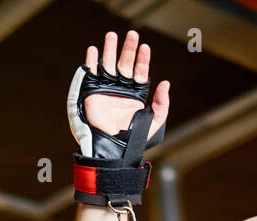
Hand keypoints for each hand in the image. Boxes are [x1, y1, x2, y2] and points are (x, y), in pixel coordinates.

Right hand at [67, 30, 168, 151]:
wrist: (113, 150)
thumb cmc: (134, 140)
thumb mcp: (154, 122)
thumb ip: (162, 104)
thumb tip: (166, 83)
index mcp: (135, 94)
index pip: (139, 71)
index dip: (142, 59)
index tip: (145, 47)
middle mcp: (120, 89)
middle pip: (124, 63)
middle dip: (127, 49)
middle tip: (132, 34)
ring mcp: (105, 90)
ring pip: (108, 64)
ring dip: (109, 49)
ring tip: (111, 35)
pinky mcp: (90, 93)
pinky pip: (90, 74)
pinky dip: (90, 62)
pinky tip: (93, 50)